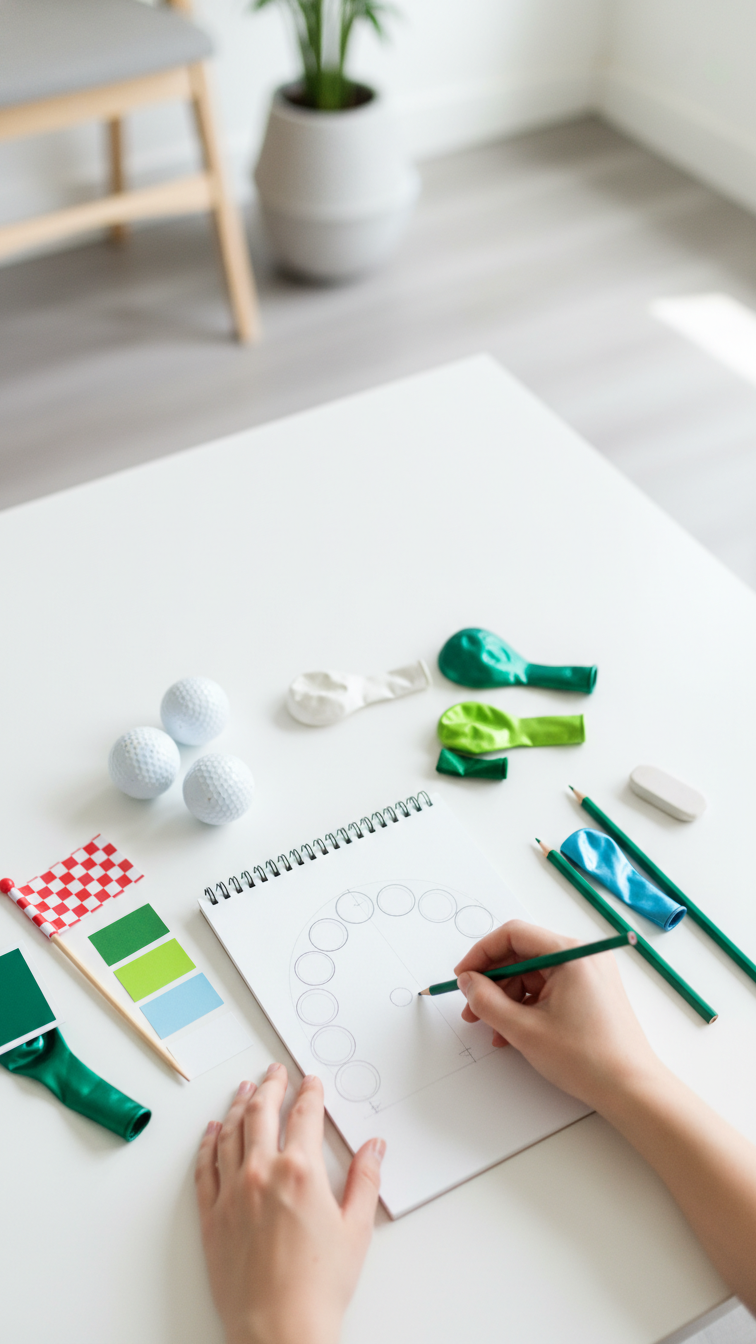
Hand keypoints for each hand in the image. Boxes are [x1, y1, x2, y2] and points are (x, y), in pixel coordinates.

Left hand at [195, 1064, 384, 1343]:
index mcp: (300, 1171)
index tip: (310, 1083)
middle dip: (269, 1085)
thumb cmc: (318, 1287)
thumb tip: (374, 1148)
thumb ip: (365, 1180)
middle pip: (261, 1112)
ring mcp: (231, 1193)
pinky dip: (207, 1144)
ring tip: (243, 1090)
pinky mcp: (212, 1216)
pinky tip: (212, 1132)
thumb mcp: (356, 1229)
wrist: (278, 1329)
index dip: (308, 1093)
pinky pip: (205, 1168)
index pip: (303, 1114)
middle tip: (273, 1072)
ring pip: (229, 1133)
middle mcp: (261, 1172)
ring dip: (237, 1105)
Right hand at [454, 920, 660, 1111]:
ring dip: (507, 998)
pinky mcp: (591, 991)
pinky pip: (549, 988)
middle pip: (523, 954)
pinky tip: (513, 1032)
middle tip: (471, 1007)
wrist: (632, 1090)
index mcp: (571, 954)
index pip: (514, 935)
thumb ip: (487, 1001)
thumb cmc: (587, 1059)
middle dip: (493, 982)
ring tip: (492, 1029)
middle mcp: (582, 956)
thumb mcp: (524, 1030)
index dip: (481, 954)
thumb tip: (468, 982)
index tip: (463, 977)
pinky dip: (527, 1006)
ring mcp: (589, 974)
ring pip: (533, 974)